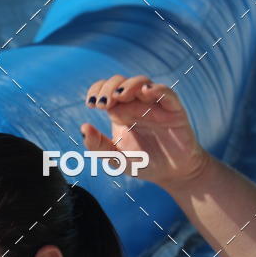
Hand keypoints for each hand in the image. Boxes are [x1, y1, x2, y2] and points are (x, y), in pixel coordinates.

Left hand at [81, 74, 209, 187]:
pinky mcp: (173, 109)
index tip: (91, 104)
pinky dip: (156, 89)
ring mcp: (155, 104)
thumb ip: (98, 145)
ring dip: (129, 85)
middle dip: (109, 88)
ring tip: (120, 96)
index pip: (106, 90)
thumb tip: (82, 128)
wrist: (170, 174)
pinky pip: (166, 93)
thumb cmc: (143, 163)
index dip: (97, 90)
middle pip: (121, 82)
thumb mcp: (116, 158)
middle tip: (103, 103)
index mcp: (120, 112)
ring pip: (142, 82)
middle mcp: (136, 104)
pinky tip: (146, 93)